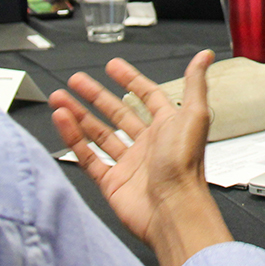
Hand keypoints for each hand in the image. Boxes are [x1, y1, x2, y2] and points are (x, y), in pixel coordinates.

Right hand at [51, 51, 232, 265]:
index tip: (112, 67)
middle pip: (117, 114)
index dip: (130, 80)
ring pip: (99, 134)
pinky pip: (89, 157)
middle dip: (95, 96)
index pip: (147, 97)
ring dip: (79, 115)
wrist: (173, 209)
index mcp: (168, 127)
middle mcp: (148, 144)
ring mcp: (129, 164)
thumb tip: (205, 56)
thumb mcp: (194, 115)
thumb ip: (195, 83)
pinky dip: (74, 139)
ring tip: (60, 99)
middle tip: (76, 81)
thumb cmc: (186, 166)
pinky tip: (62, 122)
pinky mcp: (112, 182)